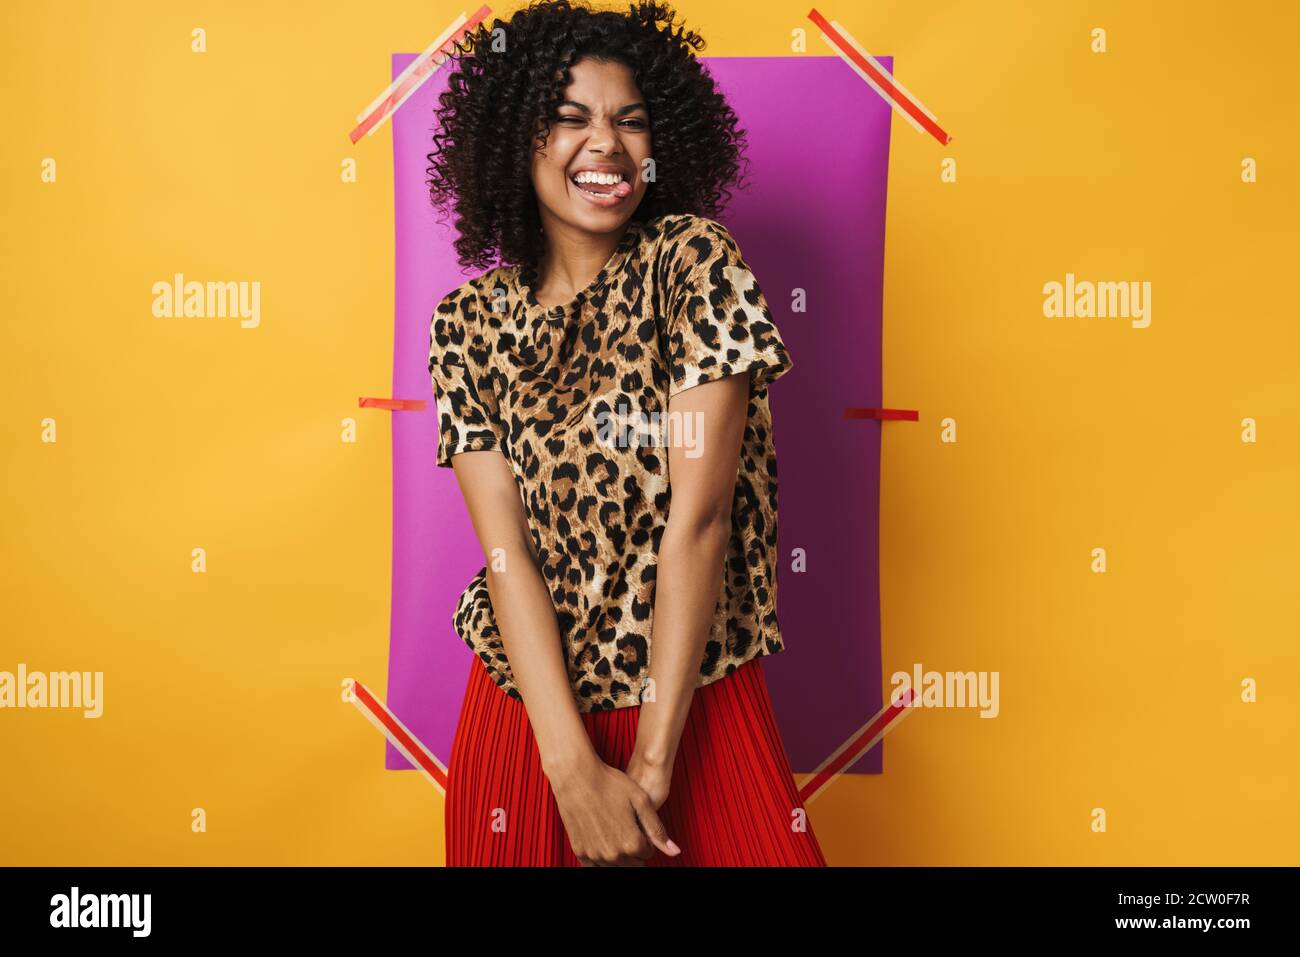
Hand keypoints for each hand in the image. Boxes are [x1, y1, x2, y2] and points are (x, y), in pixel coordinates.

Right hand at [548, 754, 676, 865]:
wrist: (576, 777)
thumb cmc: (609, 784)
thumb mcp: (640, 801)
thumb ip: (657, 830)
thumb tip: (674, 852)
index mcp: (632, 843)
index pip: (647, 853)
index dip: (645, 838)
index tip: (637, 822)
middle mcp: (613, 854)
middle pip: (633, 863)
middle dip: (634, 849)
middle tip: (626, 825)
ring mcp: (594, 855)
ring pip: (615, 866)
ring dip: (618, 854)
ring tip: (613, 829)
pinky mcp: (580, 851)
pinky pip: (594, 866)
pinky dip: (601, 859)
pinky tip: (601, 840)